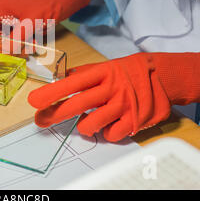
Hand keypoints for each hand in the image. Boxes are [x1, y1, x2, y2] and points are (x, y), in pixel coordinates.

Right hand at [0, 0, 92, 64]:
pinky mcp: (21, 19)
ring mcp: (12, 14)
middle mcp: (2, 8)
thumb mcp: (30, 23)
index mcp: (0, 4)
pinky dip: (21, 42)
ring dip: (13, 45)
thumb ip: (14, 39)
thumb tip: (1, 53)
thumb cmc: (49, 2)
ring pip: (5, 36)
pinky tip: (32, 44)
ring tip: (27, 47)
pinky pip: (15, 35)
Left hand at [28, 52, 199, 141]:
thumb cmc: (129, 71)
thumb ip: (84, 73)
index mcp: (103, 73)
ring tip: (85, 123)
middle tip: (41, 120)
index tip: (35, 100)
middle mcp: (112, 88)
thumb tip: (61, 77)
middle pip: (78, 104)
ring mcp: (124, 105)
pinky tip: (107, 126)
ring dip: (83, 126)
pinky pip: (110, 135)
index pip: (73, 83)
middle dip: (56, 114)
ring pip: (92, 124)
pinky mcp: (135, 121)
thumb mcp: (106, 66)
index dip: (53, 92)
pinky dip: (105, 133)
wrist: (164, 76)